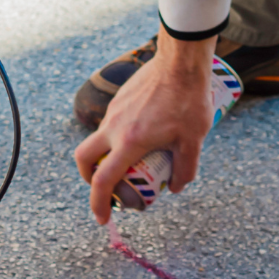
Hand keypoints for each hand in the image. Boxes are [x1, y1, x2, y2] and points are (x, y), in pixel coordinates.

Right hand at [73, 31, 215, 224]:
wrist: (181, 60)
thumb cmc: (190, 99)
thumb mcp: (194, 140)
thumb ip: (186, 168)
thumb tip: (176, 187)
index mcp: (129, 143)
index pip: (103, 181)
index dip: (99, 204)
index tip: (103, 218)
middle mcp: (114, 127)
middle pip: (85, 159)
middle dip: (89, 178)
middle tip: (106, 188)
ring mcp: (114, 111)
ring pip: (99, 139)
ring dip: (107, 155)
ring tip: (133, 160)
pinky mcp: (119, 98)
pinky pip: (111, 123)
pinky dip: (117, 136)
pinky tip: (142, 133)